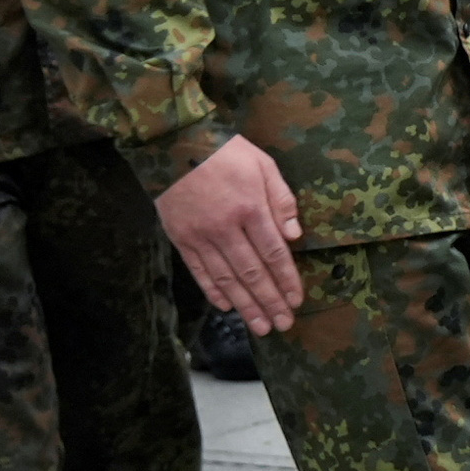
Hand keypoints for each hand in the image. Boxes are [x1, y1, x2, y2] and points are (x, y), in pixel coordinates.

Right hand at [157, 134, 308, 334]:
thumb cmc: (224, 151)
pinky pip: (199, 271)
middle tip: (283, 324)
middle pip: (253, 273)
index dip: (287, 280)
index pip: (274, 254)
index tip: (297, 300)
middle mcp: (226, 228)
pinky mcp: (180, 238)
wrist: (172, 143)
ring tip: (260, 326)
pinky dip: (214, 291)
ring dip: (246, 306)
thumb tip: (295, 236)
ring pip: (227, 279)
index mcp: (250, 208)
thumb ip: (281, 201)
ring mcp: (201, 236)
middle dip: (270, 302)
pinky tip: (227, 307)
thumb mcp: (262, 164)